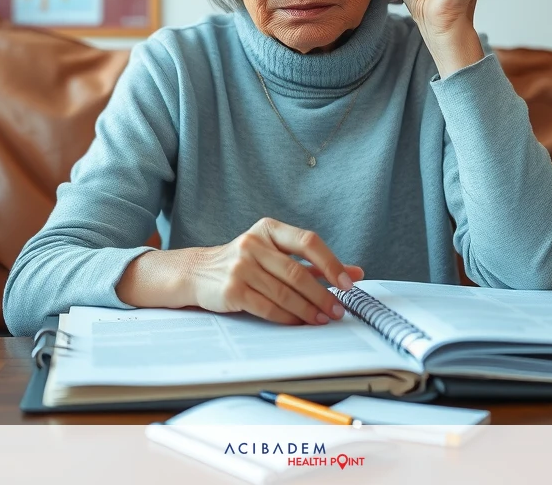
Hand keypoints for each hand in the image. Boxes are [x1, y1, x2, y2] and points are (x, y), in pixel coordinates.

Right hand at [190, 218, 363, 324]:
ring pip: (284, 292)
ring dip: (308, 310)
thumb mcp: (274, 253)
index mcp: (268, 229)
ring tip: (323, 319)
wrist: (197, 273)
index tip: (348, 283)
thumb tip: (355, 273)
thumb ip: (313, 263)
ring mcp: (240, 266)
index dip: (332, 263)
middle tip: (338, 310)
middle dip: (323, 295)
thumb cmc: (243, 263)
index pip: (308, 241)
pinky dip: (287, 317)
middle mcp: (253, 244)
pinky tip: (299, 322)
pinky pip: (267, 307)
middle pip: (297, 272)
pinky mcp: (232, 289)